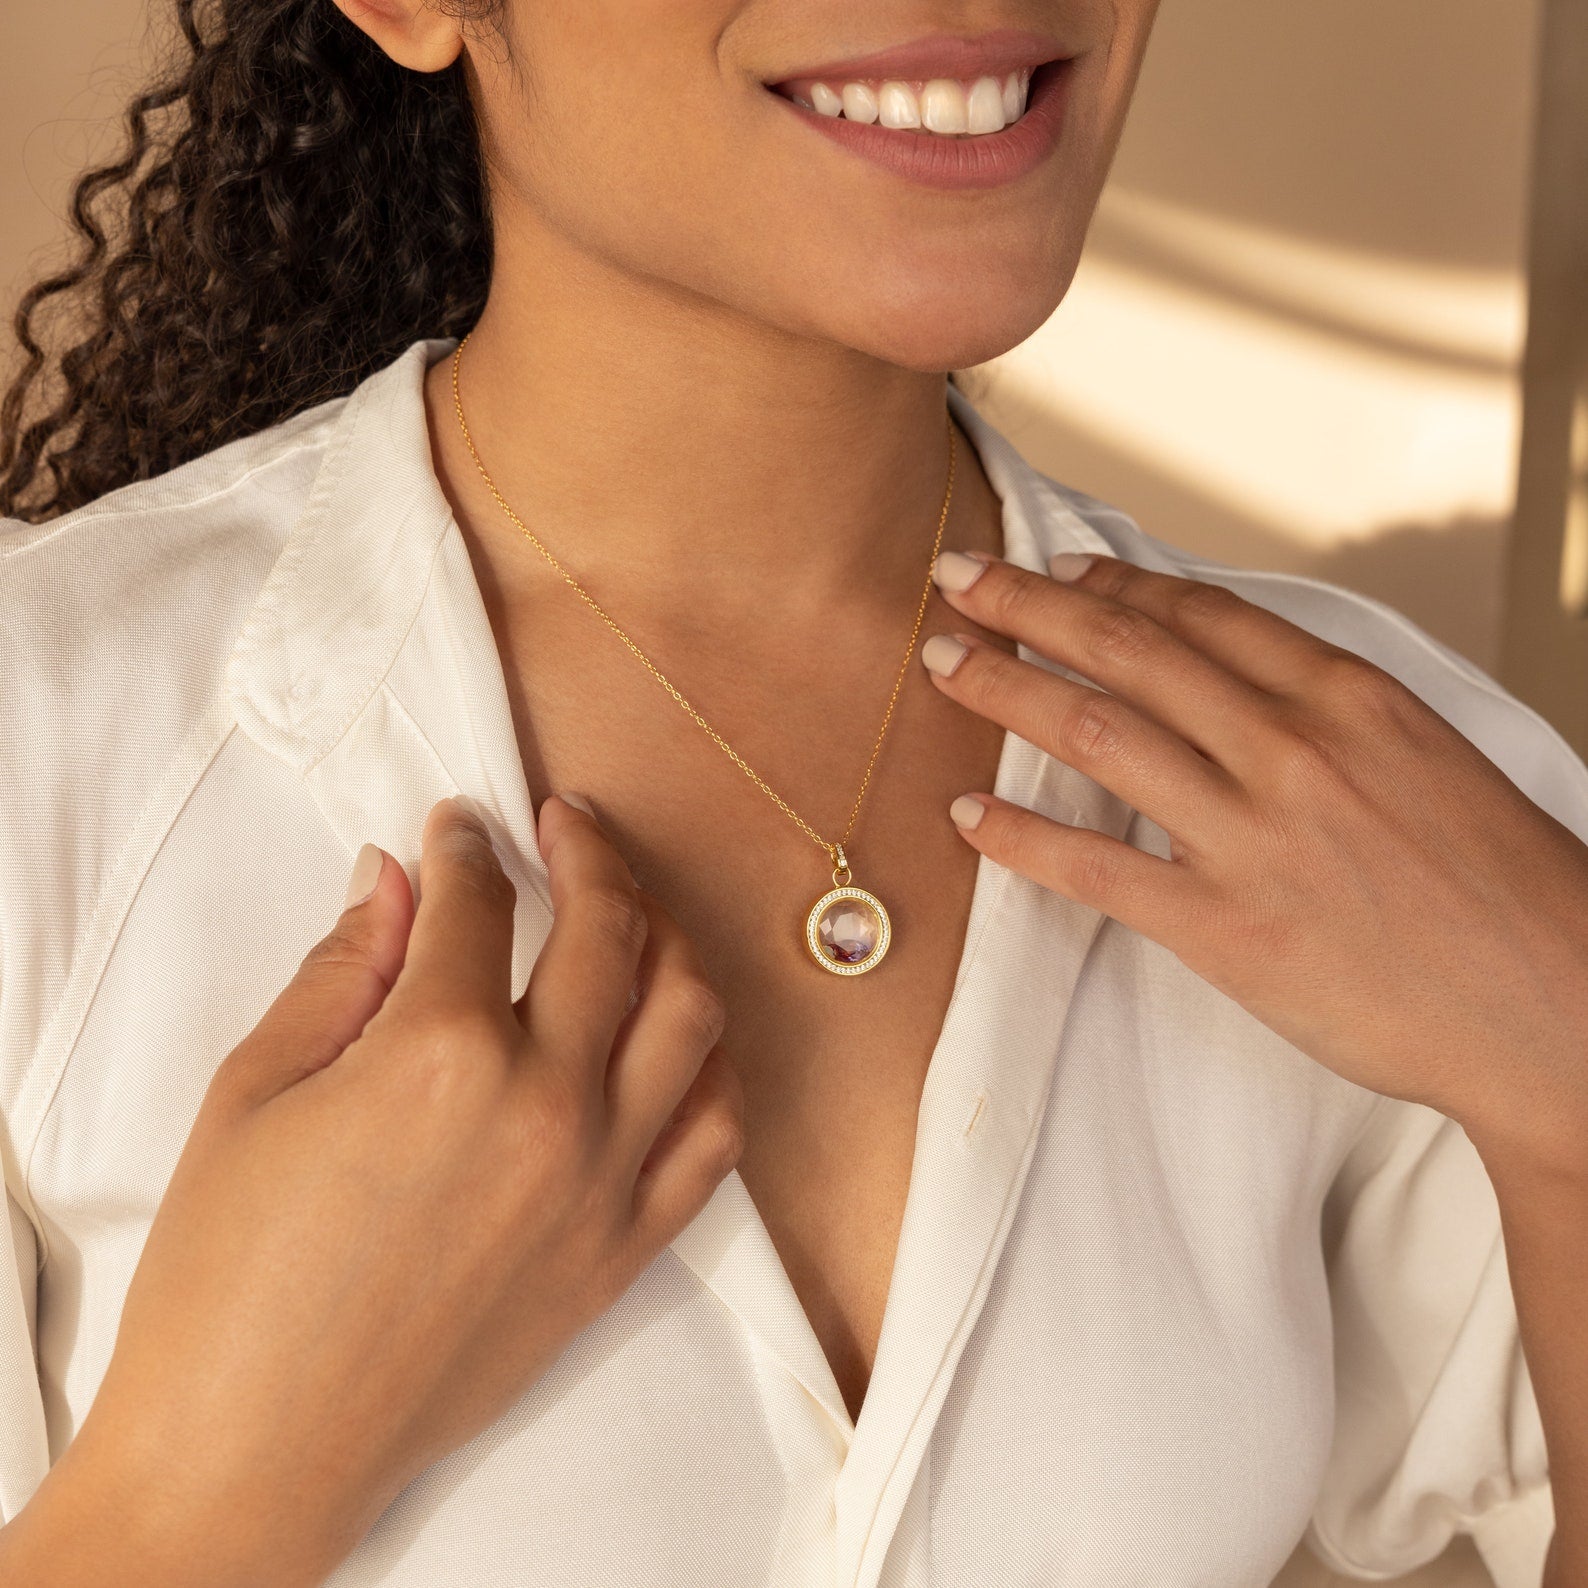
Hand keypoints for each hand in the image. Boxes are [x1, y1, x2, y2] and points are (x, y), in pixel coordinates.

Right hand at [24, 795, 741, 1587]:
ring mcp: (601, 1181)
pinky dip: (710, 1066)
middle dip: (590, 853)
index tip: (460, 828)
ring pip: (691, 1015)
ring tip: (631, 914)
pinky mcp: (625, 1249)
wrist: (257, 1447)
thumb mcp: (255, 1093)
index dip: (466, 846)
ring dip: (669, 939)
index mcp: (441, 1055)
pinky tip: (674, 1037)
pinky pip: (715, 1135)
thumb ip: (344, 969)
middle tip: (565, 827)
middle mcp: (546, 1105)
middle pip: (610, 930)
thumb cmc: (230, 1281)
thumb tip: (394, 880)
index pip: (478, 903)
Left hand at [921, 548, 1587, 1167]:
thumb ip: (1328, 710)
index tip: (1058, 570)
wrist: (1555, 1001)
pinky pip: (1098, 869)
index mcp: (1348, 696)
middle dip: (1029, 604)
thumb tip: (1243, 677)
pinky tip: (966, 812)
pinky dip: (1021, 837)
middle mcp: (1293, 748)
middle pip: (1130, 651)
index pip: (1201, 614)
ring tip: (941, 662)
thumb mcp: (1426, 755)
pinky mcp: (1229, 927)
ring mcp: (1256, 836)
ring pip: (1098, 735)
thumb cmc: (1499, 884)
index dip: (1113, 585)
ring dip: (1006, 689)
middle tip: (958, 576)